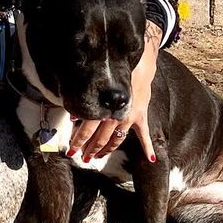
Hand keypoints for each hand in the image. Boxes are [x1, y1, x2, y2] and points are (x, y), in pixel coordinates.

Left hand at [70, 24, 160, 162]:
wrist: (136, 64)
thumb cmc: (113, 73)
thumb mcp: (94, 85)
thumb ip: (83, 101)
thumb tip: (71, 115)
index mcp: (103, 110)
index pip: (88, 130)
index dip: (78, 141)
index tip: (70, 150)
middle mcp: (116, 117)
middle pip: (100, 138)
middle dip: (89, 148)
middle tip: (80, 158)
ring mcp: (129, 118)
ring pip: (117, 139)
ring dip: (106, 150)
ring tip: (97, 157)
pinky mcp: (141, 116)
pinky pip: (145, 134)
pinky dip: (148, 146)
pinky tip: (151, 158)